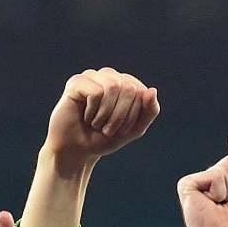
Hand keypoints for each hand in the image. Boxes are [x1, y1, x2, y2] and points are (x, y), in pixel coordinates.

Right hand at [42, 68, 159, 168]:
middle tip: (107, 129)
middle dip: (120, 115)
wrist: (75, 151)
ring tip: (96, 123)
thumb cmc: (103, 138)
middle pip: (129, 88)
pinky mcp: (76, 82)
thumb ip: (149, 111)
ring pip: (113, 86)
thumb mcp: (134, 129)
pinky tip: (85, 116)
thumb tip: (152, 90)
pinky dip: (93, 111)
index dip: (133, 115)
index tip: (120, 129)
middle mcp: (109, 75)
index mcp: (125, 82)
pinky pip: (96, 92)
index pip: (142, 92)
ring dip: (106, 114)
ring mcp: (92, 77)